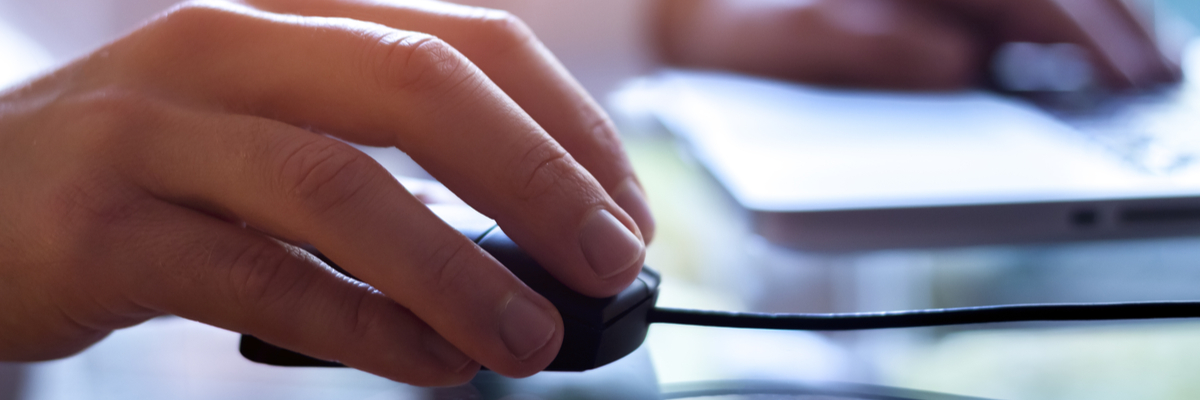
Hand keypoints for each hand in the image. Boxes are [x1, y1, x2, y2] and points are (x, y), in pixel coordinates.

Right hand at [0, 0, 653, 385]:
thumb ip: (386, 167)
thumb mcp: (272, 134)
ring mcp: (156, 131)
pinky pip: (259, 276)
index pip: (468, 43)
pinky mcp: (102, 228)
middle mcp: (225, 48)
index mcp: (291, 19)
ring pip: (339, 185)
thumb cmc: (148, 176)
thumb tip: (529, 247)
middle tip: (609, 261)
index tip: (622, 210)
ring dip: (457, 269)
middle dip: (537, 175)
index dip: (567, 125)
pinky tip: (429, 365)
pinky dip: (362, 325)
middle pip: (419, 86)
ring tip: (533, 338)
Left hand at [656, 0, 1179, 89]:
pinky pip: (986, 2)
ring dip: (1081, 18)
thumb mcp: (761, 45)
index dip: (1083, 32)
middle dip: (1104, 26)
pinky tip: (1055, 51)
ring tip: (1124, 68)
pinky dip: (1035, 19)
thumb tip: (958, 62)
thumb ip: (853, 49)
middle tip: (1149, 84)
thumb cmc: (715, 26)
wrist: (675, 2)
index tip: (1124, 78)